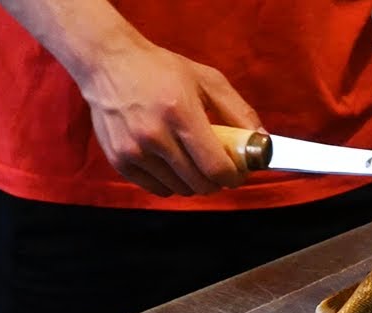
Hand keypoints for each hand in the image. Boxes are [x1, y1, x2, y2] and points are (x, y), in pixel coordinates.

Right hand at [75, 41, 262, 196]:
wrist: (108, 64)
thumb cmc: (160, 70)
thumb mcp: (207, 80)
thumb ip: (238, 112)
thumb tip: (262, 141)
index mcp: (180, 112)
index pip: (215, 166)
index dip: (233, 176)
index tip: (239, 172)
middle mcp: (154, 134)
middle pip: (199, 183)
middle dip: (217, 181)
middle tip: (220, 168)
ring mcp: (134, 150)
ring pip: (179, 189)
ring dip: (194, 182)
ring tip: (194, 161)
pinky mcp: (120, 160)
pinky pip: (157, 189)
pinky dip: (171, 183)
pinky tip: (172, 164)